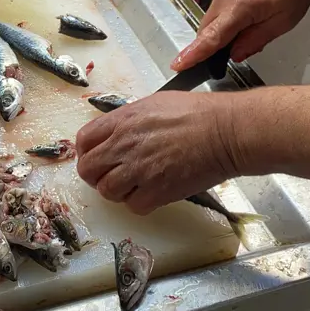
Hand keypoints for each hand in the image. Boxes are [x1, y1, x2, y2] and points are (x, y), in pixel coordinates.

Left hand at [76, 92, 240, 214]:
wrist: (225, 131)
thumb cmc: (198, 114)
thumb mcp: (154, 104)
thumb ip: (129, 120)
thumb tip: (117, 133)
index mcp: (122, 121)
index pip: (84, 141)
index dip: (87, 152)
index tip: (96, 157)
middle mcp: (124, 145)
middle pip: (88, 169)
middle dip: (96, 175)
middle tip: (110, 176)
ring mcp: (139, 170)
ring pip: (107, 191)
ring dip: (117, 191)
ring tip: (134, 185)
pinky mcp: (157, 192)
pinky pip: (133, 206)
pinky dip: (139, 203)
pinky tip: (151, 193)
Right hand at [172, 0, 309, 70]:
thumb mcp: (284, 20)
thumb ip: (256, 40)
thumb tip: (235, 54)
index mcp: (238, 6)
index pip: (210, 38)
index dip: (193, 55)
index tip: (177, 65)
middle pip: (206, 30)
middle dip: (212, 46)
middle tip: (235, 52)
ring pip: (212, 19)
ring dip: (222, 30)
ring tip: (253, 26)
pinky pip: (218, 7)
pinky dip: (226, 17)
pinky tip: (248, 13)